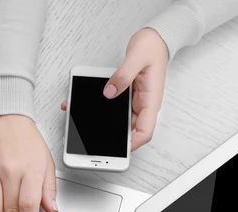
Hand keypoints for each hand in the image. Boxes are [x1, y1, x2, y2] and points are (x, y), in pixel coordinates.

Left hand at [60, 28, 168, 149]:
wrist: (155, 37)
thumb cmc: (152, 47)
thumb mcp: (136, 58)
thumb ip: (122, 75)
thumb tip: (109, 92)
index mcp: (151, 99)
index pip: (146, 131)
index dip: (133, 144)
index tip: (119, 149)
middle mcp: (143, 103)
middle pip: (130, 129)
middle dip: (112, 136)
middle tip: (93, 139)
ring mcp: (135, 100)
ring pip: (119, 119)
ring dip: (103, 121)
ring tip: (82, 119)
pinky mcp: (127, 95)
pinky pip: (114, 106)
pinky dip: (100, 107)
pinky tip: (84, 103)